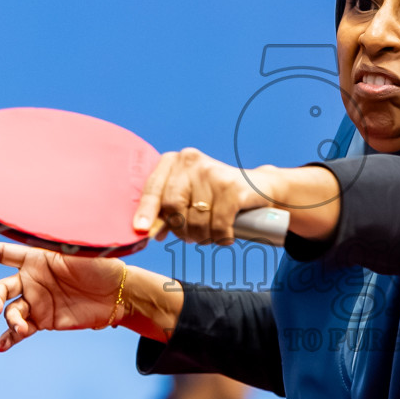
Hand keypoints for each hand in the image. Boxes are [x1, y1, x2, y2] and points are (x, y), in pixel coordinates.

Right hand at [0, 243, 129, 350]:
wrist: (118, 295)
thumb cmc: (102, 265)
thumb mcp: (82, 250)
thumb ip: (60, 244)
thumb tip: (45, 231)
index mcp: (37, 258)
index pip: (3, 253)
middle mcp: (32, 279)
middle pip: (0, 288)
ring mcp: (36, 301)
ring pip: (10, 312)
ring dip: (11, 321)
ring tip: (22, 328)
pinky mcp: (44, 321)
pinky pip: (19, 330)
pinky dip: (8, 338)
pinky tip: (1, 346)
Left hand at [132, 148, 276, 245]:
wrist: (258, 187)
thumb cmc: (217, 195)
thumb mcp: (188, 197)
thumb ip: (167, 211)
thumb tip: (148, 231)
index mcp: (174, 161)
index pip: (153, 188)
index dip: (146, 211)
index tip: (141, 230)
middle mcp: (191, 162)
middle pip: (172, 206)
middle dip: (181, 230)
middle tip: (191, 237)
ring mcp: (212, 173)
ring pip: (195, 220)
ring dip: (202, 236)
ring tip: (211, 234)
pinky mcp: (231, 188)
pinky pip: (217, 225)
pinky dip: (221, 237)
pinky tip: (226, 237)